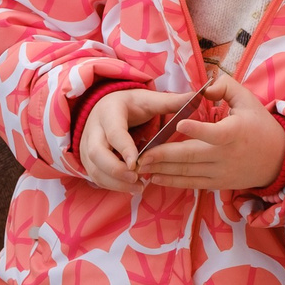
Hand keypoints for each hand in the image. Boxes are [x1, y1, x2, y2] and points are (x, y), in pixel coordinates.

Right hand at [79, 86, 193, 191]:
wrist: (105, 107)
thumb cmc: (131, 105)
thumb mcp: (148, 100)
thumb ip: (170, 101)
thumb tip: (196, 97)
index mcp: (110, 111)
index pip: (114, 132)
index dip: (124, 148)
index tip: (137, 163)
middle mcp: (94, 129)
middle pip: (97, 153)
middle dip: (115, 169)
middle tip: (137, 178)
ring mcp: (87, 145)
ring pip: (95, 168)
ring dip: (115, 181)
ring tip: (139, 188)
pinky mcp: (88, 159)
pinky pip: (96, 176)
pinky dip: (112, 185)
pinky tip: (131, 187)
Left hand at [136, 72, 284, 191]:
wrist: (279, 159)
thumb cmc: (260, 125)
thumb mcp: (247, 99)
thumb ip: (225, 87)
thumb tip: (203, 89)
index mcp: (235, 132)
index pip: (214, 133)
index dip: (197, 129)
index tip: (178, 124)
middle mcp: (227, 155)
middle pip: (192, 156)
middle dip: (164, 156)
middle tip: (141, 155)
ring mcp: (222, 172)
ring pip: (188, 172)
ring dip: (163, 171)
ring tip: (140, 167)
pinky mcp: (218, 183)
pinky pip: (193, 184)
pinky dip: (173, 182)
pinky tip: (156, 178)